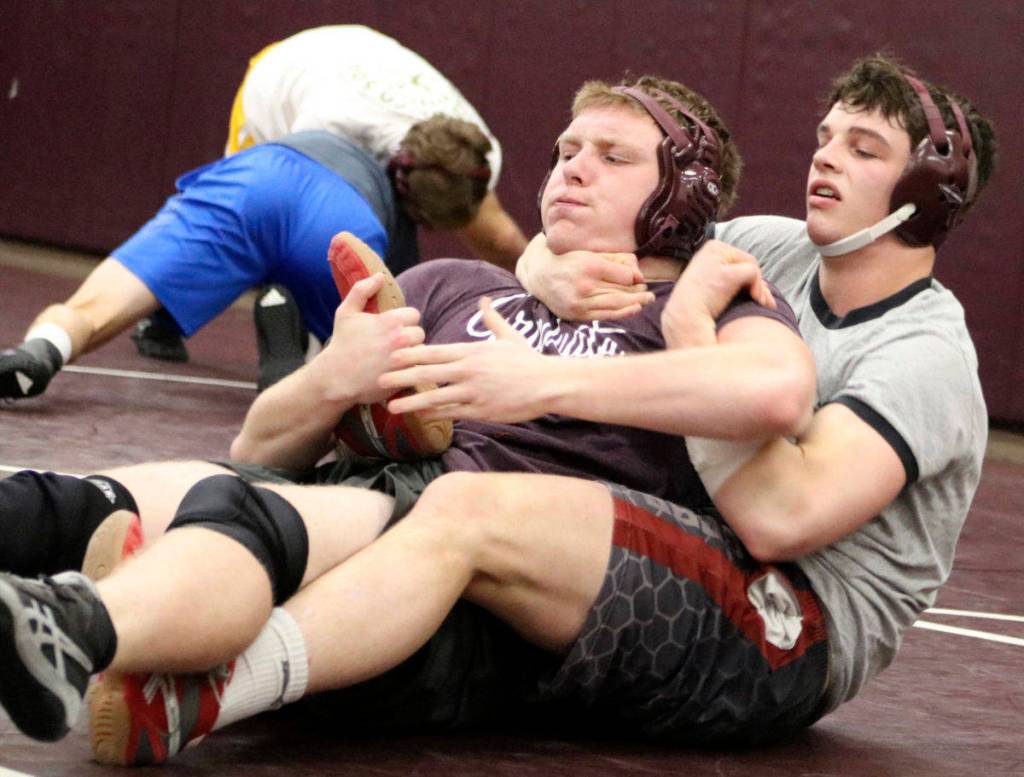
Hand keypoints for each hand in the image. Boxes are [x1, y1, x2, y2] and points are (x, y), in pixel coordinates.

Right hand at [310, 274, 424, 403]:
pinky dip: (410, 369)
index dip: (404, 320)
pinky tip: (398, 370)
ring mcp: (405, 360)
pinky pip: (418, 368)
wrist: (335, 378)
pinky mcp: (405, 377)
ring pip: (421, 351)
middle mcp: (401, 339)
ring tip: (396, 357)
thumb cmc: (342, 343)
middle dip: (409, 337)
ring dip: (412, 353)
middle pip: (420, 333)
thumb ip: (362, 290)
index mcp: (391, 321)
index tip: (393, 328)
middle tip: (394, 344)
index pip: (414, 314)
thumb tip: (380, 276)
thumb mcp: (346, 313)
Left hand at [379, 297, 554, 422]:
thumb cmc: (529, 360)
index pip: (433, 351)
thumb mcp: (510, 336)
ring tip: (391, 407)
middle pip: (428, 374)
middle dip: (401, 377)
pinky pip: (451, 413)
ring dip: (411, 402)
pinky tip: (419, 416)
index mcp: (471, 352)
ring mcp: (473, 393)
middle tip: (378, 380)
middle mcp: (468, 371)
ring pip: (435, 398)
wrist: (549, 384)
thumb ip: (492, 320)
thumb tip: (484, 301)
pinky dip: (434, 414)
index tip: (390, 354)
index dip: (409, 354)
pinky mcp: (481, 411)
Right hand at [516, 234, 653, 320]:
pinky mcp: (576, 314)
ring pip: (615, 305)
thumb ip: (614, 260)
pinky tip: (633, 310)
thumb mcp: (589, 252)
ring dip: (634, 304)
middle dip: (640, 294)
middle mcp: (585, 285)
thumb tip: (638, 275)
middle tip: (651, 294)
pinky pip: (604, 316)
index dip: (635, 279)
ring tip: (646, 301)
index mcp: (589, 265)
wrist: (539, 275)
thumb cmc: (568, 260)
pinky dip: (621, 314)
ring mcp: (580, 302)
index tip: (641, 280)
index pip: (624, 276)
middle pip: (621, 293)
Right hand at [662, 240, 774, 348]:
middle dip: (758, 281)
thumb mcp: (710, 280)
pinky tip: (758, 301)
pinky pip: (753, 274)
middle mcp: (713, 248)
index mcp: (709, 249)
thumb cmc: (697, 305)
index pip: (739, 257)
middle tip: (765, 300)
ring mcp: (719, 260)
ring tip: (763, 303)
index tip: (754, 292)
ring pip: (752, 267)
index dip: (750, 275)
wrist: (685, 318)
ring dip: (761, 287)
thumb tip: (756, 280)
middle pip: (747, 261)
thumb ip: (729, 273)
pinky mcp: (728, 274)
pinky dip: (759, 288)